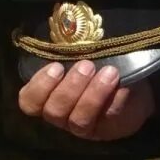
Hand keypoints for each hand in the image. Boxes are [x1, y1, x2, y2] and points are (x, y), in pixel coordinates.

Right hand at [17, 60, 155, 141]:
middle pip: (54, 111)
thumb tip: (65, 29)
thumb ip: (67, 52)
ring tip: (109, 72)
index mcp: (46, 98)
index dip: (39, 87)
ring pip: (79, 120)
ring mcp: (83, 127)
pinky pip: (108, 118)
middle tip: (86, 65)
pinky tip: (123, 85)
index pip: (29, 102)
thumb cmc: (94, 65)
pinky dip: (116, 100)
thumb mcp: (77, 57)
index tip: (56, 66)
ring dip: (93, 94)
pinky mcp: (107, 130)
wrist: (130, 86)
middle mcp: (61, 116)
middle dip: (70, 87)